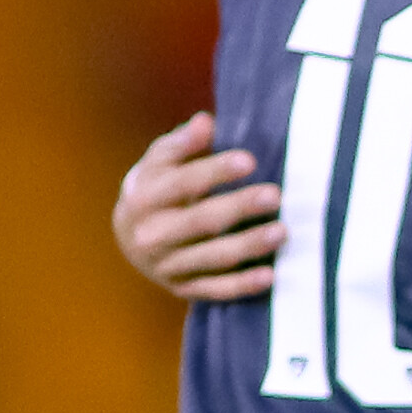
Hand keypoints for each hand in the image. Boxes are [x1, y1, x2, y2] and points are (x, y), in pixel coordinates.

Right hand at [117, 112, 280, 302]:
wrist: (130, 236)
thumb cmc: (156, 188)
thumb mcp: (159, 162)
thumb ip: (182, 143)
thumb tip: (205, 122)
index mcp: (144, 197)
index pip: (182, 182)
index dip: (215, 171)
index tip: (249, 160)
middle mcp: (151, 235)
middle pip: (200, 221)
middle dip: (239, 208)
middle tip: (275, 195)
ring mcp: (167, 266)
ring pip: (212, 258)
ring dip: (248, 246)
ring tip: (281, 232)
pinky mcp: (183, 288)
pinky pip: (215, 290)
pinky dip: (242, 285)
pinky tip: (270, 276)